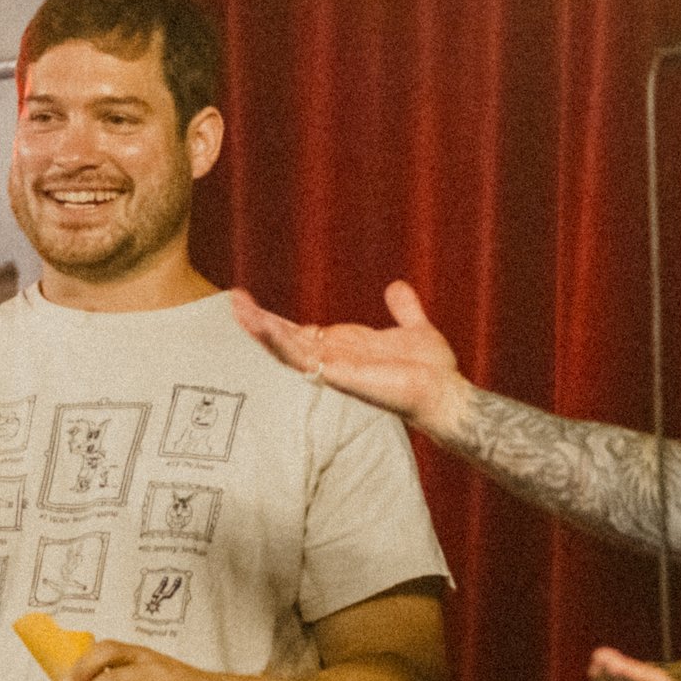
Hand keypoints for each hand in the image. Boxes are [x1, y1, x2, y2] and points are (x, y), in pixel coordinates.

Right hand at [229, 280, 472, 434]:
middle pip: (287, 340)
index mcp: (345, 347)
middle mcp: (335, 359)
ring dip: (262, 330)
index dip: (276, 319)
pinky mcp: (339, 376)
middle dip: (259, 322)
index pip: (301, 332)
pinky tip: (264, 328)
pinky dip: (281, 344)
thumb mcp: (415, 329)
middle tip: (233, 300)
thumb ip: (404, 310)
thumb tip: (397, 287)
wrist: (446, 393)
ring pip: (288, 349)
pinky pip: (304, 360)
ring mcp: (334, 369)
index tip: (251, 301)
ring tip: (239, 308)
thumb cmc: (431, 371)